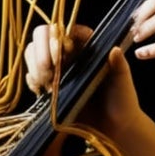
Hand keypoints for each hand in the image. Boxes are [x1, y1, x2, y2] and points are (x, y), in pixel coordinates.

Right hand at [23, 20, 141, 136]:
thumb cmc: (122, 100)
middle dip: (40, 51)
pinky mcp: (49, 85)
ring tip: (47, 85)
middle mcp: (69, 52)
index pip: (66, 29)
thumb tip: (114, 50)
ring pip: (32, 52)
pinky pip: (32, 75)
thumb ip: (119, 66)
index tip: (59, 51)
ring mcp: (57, 68)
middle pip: (43, 36)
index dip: (57, 36)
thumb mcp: (123, 81)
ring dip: (34, 65)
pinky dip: (32, 80)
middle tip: (48, 71)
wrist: (113, 127)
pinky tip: (42, 90)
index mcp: (87, 45)